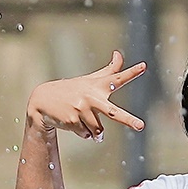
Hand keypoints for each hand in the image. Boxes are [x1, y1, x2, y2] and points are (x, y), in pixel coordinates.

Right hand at [26, 51, 146, 139]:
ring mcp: (81, 109)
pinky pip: (87, 135)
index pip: (117, 78)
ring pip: (98, 131)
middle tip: (141, 126)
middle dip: (128, 120)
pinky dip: (83, 133)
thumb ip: (109, 70)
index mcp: (98, 86)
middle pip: (113, 112)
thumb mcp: (90, 80)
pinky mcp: (72, 120)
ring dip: (94, 132)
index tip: (144, 66)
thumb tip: (119, 53)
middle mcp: (91, 97)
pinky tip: (73, 122)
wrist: (43, 100)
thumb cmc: (72, 90)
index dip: (131, 73)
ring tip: (84, 121)